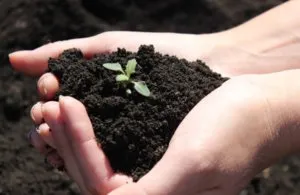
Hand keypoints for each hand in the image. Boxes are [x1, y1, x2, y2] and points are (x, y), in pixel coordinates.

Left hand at [27, 71, 299, 194]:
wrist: (261, 109)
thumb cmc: (237, 130)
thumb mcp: (196, 162)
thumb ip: (153, 194)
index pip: (103, 189)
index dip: (79, 148)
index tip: (67, 106)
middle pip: (94, 179)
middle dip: (70, 140)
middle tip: (53, 102)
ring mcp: (154, 178)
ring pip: (99, 166)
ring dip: (75, 136)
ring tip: (60, 103)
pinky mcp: (155, 159)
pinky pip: (113, 153)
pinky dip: (92, 133)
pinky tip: (82, 112)